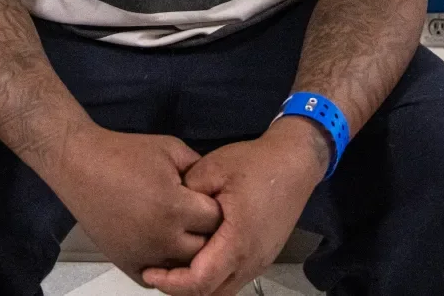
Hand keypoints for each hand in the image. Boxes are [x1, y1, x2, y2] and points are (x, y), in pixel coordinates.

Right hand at [49, 126, 223, 285]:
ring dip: (187, 252)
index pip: (217, 220)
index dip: (216, 207)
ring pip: (184, 268)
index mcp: (174, 207)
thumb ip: (201, 170)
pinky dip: (165, 268)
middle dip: (205, 232)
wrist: (80, 164)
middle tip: (198, 217)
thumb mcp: (171, 149)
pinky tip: (164, 245)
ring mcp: (143, 255)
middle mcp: (161, 237)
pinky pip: (158, 279)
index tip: (209, 199)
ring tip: (182, 230)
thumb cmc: (123, 154)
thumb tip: (219, 188)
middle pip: (205, 249)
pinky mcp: (126, 263)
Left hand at [142, 117, 329, 295]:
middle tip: (157, 271)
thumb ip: (187, 193)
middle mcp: (251, 260)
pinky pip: (233, 278)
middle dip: (180, 288)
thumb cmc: (255, 164)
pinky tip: (197, 256)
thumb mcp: (213, 168)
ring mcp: (259, 261)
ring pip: (223, 290)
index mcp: (237, 241)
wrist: (295, 162)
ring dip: (198, 284)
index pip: (200, 281)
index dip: (170, 282)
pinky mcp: (262, 256)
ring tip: (174, 266)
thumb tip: (169, 211)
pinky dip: (213, 275)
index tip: (149, 271)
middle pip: (211, 294)